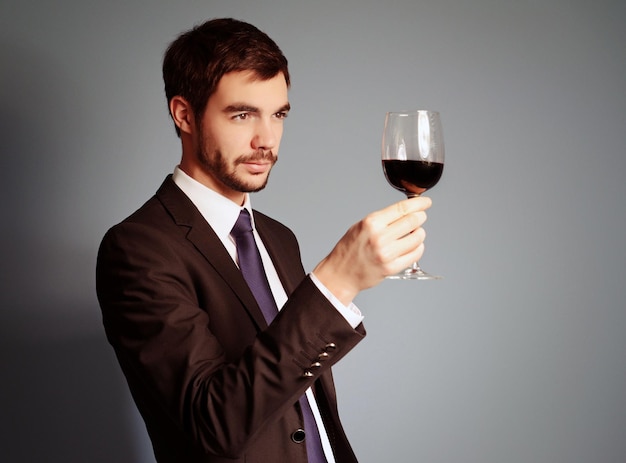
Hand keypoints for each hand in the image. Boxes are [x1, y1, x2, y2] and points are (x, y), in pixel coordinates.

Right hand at [313, 196, 431, 304]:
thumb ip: (382, 219)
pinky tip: (412, 246)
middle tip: (420, 217)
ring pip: (417, 237)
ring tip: (414, 234)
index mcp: (371, 223)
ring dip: (419, 233)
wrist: (341, 273)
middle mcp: (379, 237)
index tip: (426, 202)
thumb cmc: (350, 249)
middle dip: (420, 217)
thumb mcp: (361, 226)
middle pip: (413, 221)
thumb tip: (405, 212)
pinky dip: (418, 248)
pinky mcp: (392, 267)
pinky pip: (415, 254)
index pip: (402, 208)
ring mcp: (386, 253)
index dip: (418, 203)